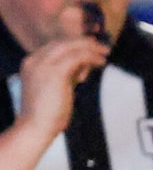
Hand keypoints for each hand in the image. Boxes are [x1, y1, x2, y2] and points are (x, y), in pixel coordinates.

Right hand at [11, 29, 109, 148]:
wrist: (36, 127)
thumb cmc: (47, 113)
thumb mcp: (56, 87)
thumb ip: (67, 75)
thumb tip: (84, 67)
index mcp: (31, 63)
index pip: (55, 47)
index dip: (75, 46)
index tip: (91, 49)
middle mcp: (34, 60)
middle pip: (62, 43)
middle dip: (84, 43)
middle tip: (102, 48)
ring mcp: (43, 65)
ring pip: (71, 46)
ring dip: (90, 48)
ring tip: (105, 53)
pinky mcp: (55, 72)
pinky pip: (78, 57)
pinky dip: (91, 57)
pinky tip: (101, 62)